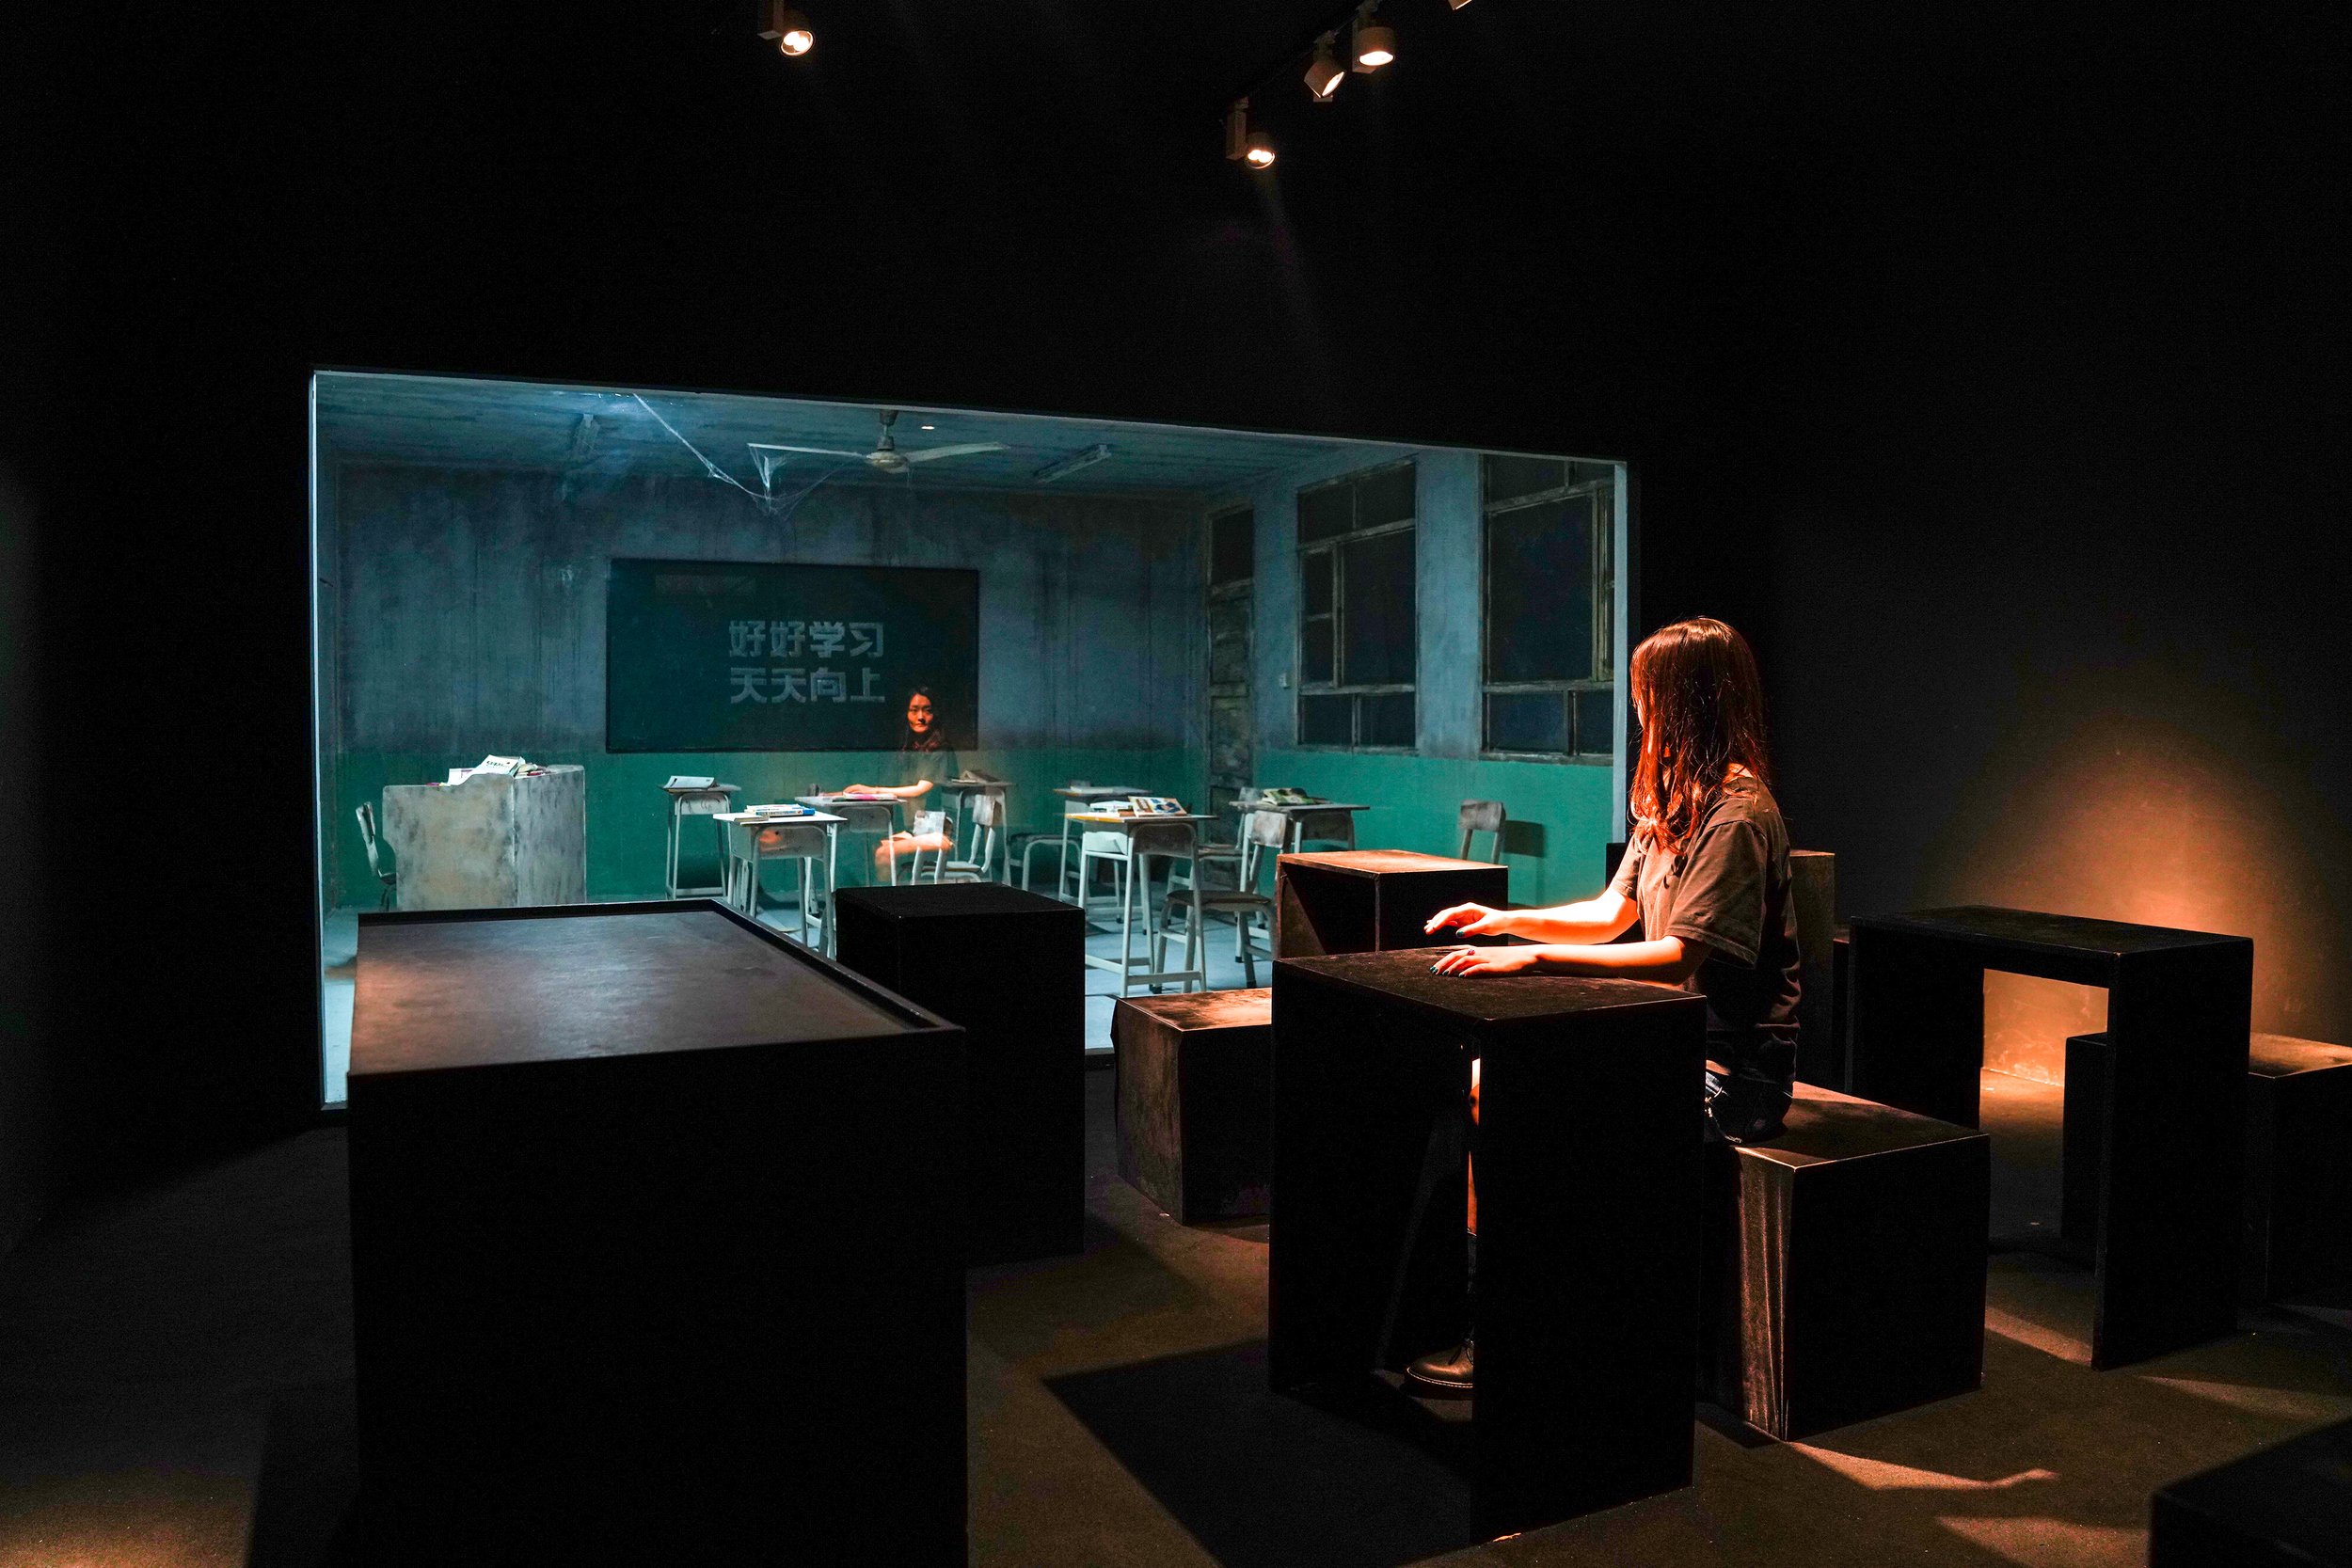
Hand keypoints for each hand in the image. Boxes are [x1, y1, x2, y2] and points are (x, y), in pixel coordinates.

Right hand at [1425, 902, 1508, 936]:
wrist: (1504, 922)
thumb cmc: (1498, 922)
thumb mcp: (1486, 926)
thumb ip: (1472, 930)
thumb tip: (1458, 934)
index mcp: (1469, 908)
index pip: (1452, 913)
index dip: (1441, 920)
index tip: (1434, 927)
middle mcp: (1464, 910)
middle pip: (1446, 914)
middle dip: (1436, 922)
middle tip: (1428, 930)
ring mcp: (1464, 916)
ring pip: (1447, 918)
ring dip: (1437, 923)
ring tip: (1427, 930)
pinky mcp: (1464, 921)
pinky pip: (1450, 922)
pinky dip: (1442, 924)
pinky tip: (1434, 927)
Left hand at [1429, 944, 1547, 976]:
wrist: (1527, 955)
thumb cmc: (1510, 959)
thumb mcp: (1492, 959)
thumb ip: (1478, 963)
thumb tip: (1464, 972)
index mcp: (1479, 951)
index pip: (1457, 953)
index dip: (1445, 960)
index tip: (1435, 968)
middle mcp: (1481, 953)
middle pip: (1458, 955)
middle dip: (1444, 963)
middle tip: (1434, 972)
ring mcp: (1488, 959)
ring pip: (1466, 960)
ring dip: (1454, 968)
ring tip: (1445, 975)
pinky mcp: (1496, 966)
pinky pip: (1480, 968)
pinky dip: (1470, 972)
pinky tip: (1462, 976)